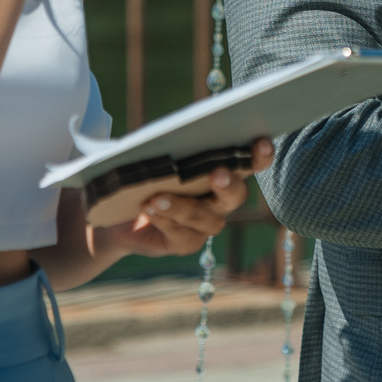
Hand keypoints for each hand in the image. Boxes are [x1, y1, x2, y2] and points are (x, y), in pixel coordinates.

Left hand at [99, 139, 273, 259]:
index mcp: (222, 170)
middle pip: (236, 194)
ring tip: (157, 197)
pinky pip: (182, 236)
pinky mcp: (186, 243)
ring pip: (206, 218)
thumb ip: (171, 147)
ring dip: (182, 207)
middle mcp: (221, 200)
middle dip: (229, 184)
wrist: (119, 210)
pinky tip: (149, 208)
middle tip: (217, 174)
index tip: (261, 143)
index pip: (249, 162)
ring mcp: (205, 225)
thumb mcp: (155, 155)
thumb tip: (173, 138)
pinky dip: (164, 220)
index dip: (260, 155)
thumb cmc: (143, 173)